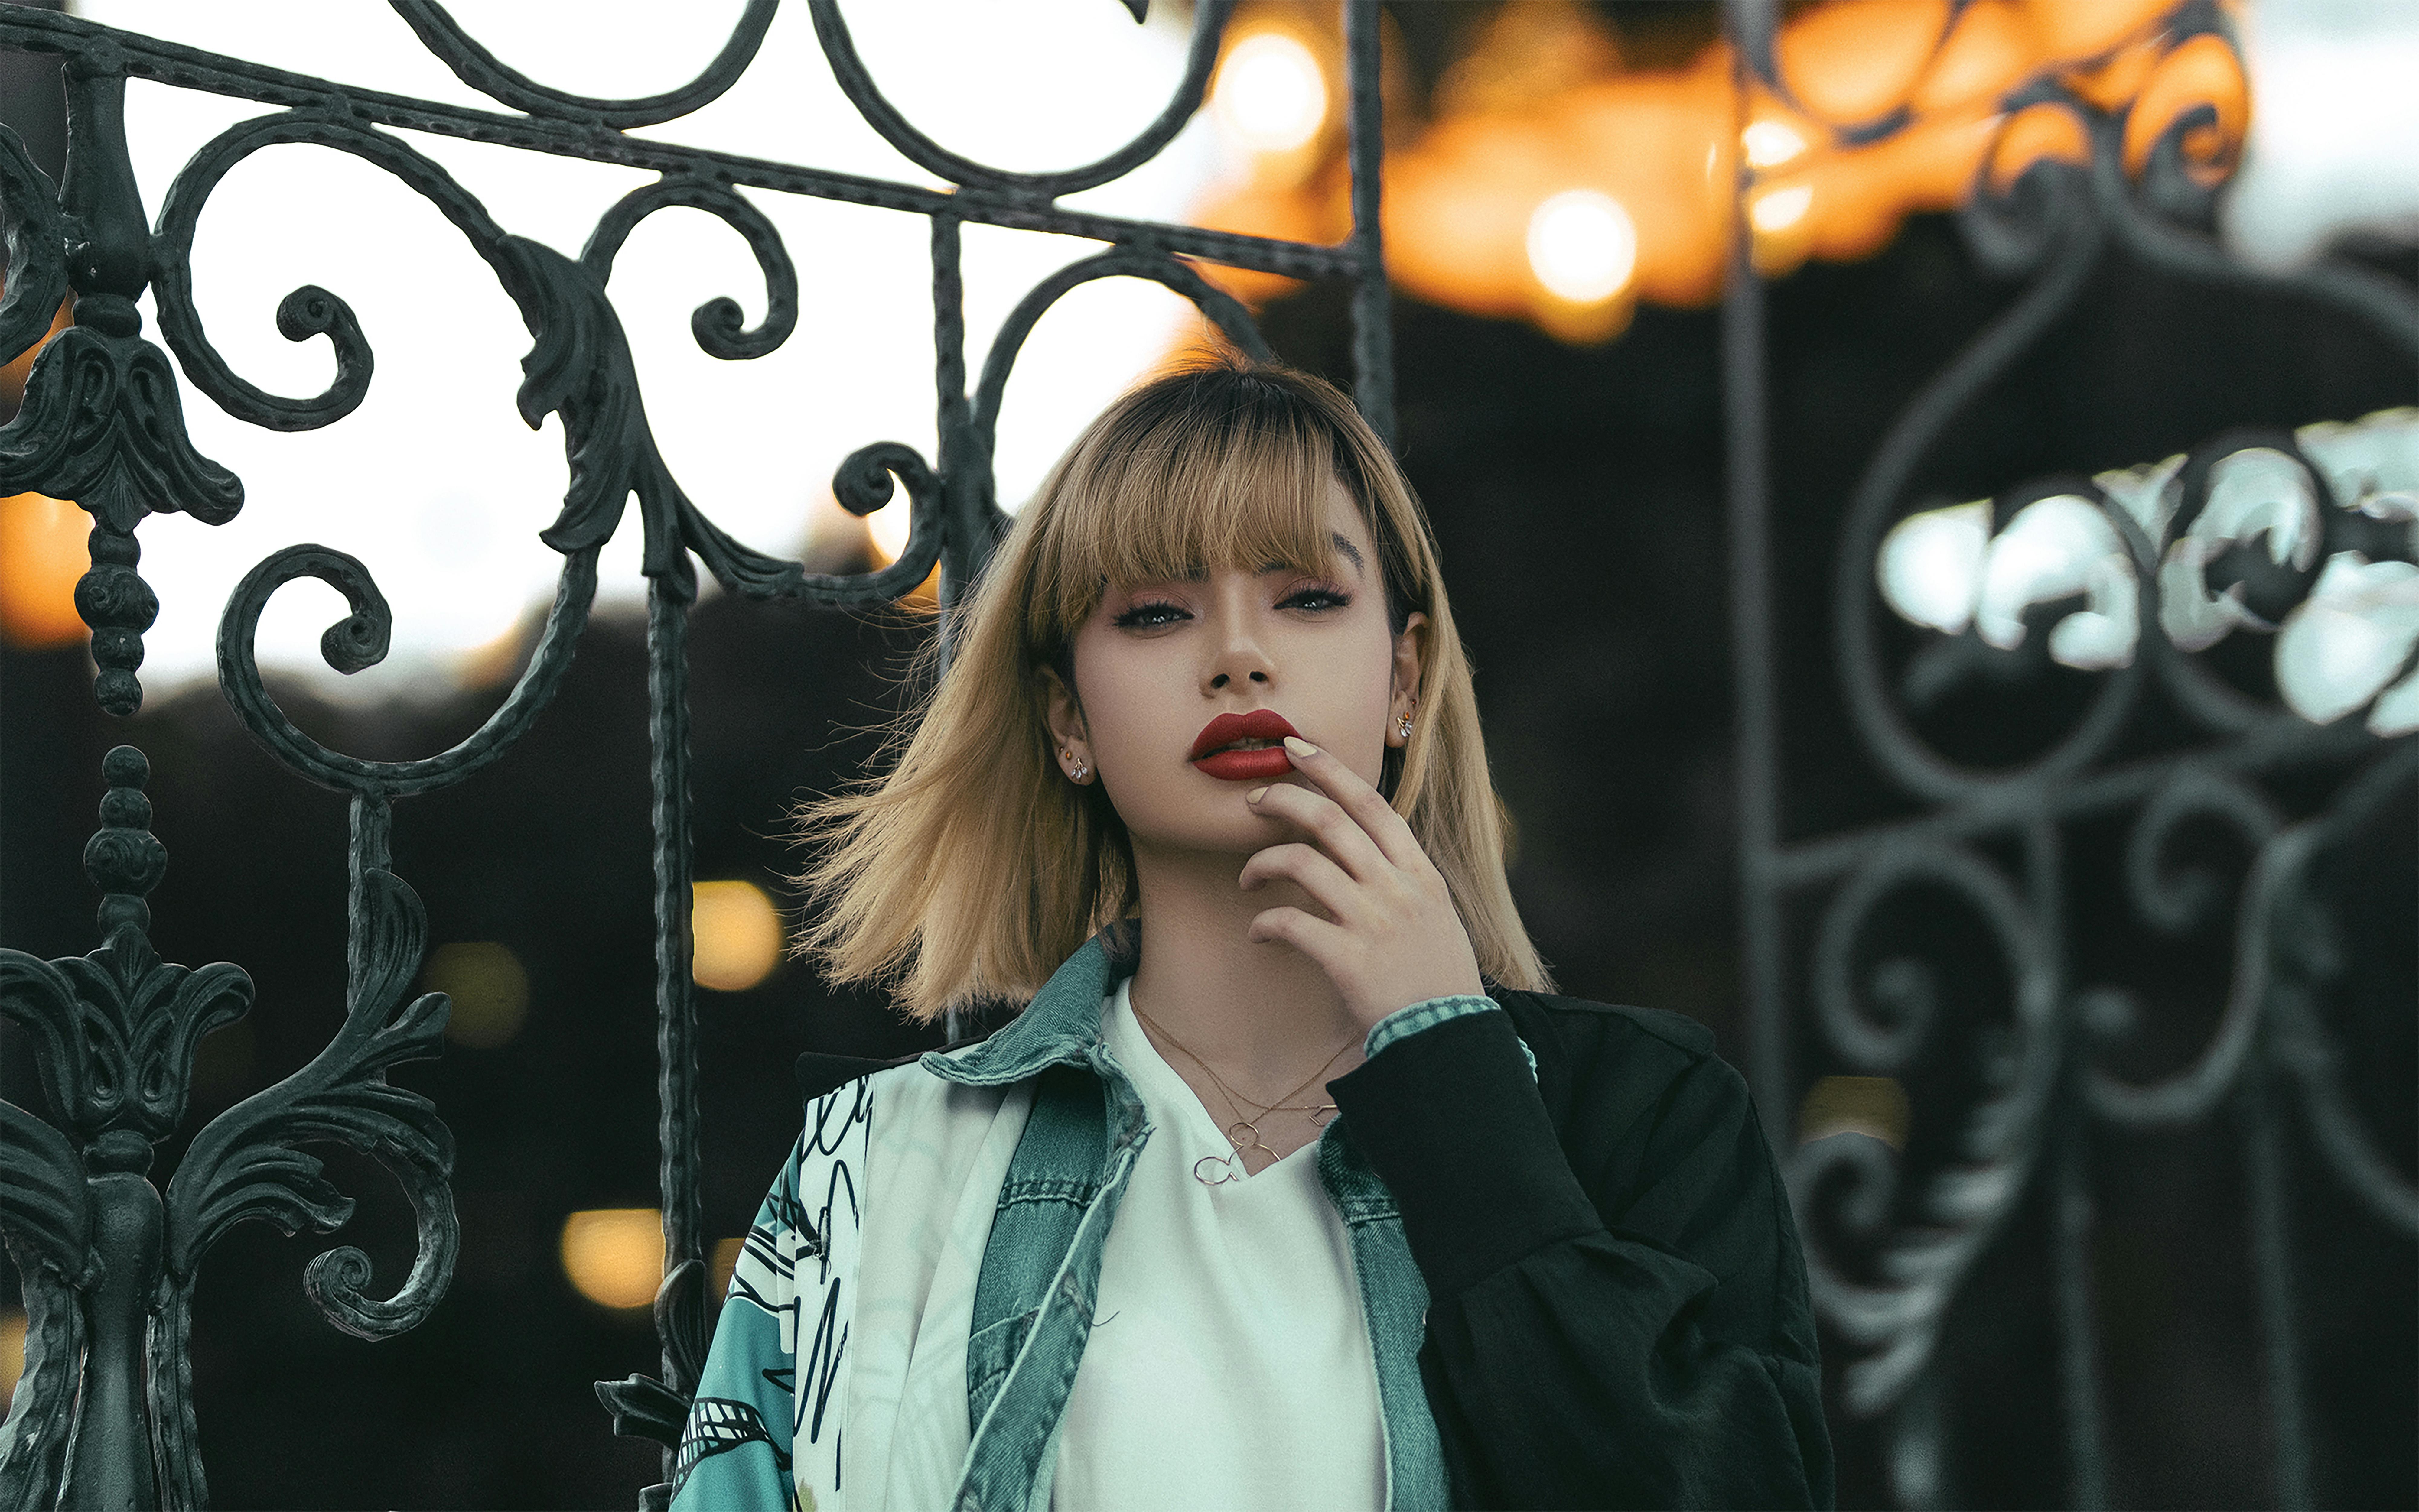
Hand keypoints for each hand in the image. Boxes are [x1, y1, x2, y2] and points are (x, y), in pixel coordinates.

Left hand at [1239, 735, 1486, 1033]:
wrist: (1449, 1037)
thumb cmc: (1438, 979)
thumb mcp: (1436, 915)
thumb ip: (1403, 880)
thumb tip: (1366, 852)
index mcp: (1419, 874)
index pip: (1372, 803)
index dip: (1330, 770)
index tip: (1295, 748)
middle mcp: (1397, 889)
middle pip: (1331, 821)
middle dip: (1284, 800)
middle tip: (1253, 802)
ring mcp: (1373, 922)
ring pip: (1303, 864)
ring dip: (1263, 863)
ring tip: (1246, 878)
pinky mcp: (1349, 959)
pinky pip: (1291, 923)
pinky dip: (1265, 923)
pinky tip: (1258, 934)